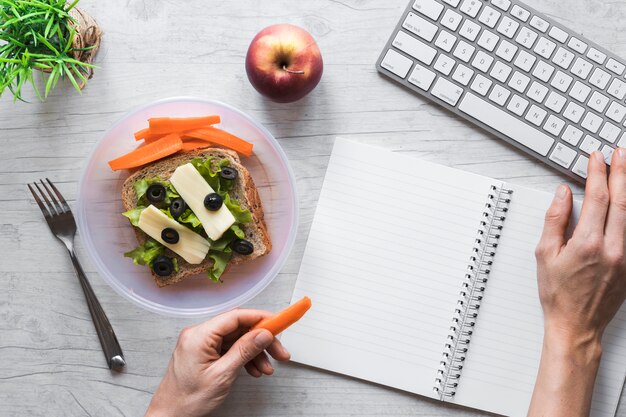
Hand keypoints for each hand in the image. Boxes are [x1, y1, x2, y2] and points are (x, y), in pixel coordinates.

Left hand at [145, 309, 290, 416]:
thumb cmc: (187, 400)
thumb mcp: (222, 375)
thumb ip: (244, 351)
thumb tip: (262, 334)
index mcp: (199, 335)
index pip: (236, 316)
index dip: (260, 318)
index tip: (278, 323)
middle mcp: (199, 335)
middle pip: (238, 328)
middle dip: (261, 340)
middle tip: (278, 351)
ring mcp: (201, 344)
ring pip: (236, 340)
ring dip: (254, 352)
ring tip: (266, 368)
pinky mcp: (203, 353)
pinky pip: (228, 349)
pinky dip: (243, 358)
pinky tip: (253, 369)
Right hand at [529, 150, 625, 416]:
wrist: (576, 325)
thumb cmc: (558, 293)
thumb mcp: (544, 254)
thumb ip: (555, 220)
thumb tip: (564, 194)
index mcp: (588, 243)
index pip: (597, 197)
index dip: (598, 173)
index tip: (596, 157)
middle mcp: (613, 248)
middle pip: (622, 200)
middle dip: (621, 172)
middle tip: (621, 153)